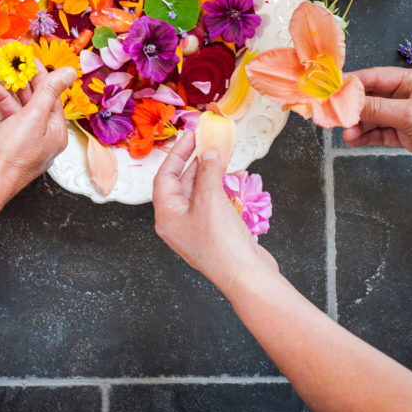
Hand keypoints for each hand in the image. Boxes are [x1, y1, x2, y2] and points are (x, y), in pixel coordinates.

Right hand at [0, 65, 76, 195]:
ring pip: (16, 114)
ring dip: (1, 99)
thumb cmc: (12, 154)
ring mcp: (26, 147)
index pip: (53, 96)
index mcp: (56, 132)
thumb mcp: (33, 115)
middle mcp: (45, 139)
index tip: (28, 61)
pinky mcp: (9, 152)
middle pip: (34, 103)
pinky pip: (5, 130)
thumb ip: (50, 91)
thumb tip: (69, 72)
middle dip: (18, 85)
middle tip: (8, 67)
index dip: (40, 76)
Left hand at [152, 131, 277, 293]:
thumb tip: (210, 153)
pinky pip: (215, 202)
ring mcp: (197, 227)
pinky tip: (236, 178)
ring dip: (213, 173)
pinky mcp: (215, 231)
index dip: (177, 153)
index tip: (191, 136)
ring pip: (201, 191)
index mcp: (167, 215)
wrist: (247, 275)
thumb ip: (208, 170)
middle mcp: (178, 222)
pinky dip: (224, 188)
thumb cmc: (221, 242)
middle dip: (197, 162)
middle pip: (182, 182)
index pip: (165, 176)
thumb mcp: (210, 198)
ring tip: (224, 157)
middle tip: (209, 142)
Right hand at [342, 67, 411, 186]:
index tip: (331, 89)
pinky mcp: (406, 134)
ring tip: (345, 133)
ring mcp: (407, 115)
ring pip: (373, 116)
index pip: (377, 77)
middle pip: (372, 97)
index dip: (353, 82)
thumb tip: (348, 102)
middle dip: (352, 107)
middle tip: (332, 114)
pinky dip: (366, 136)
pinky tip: (354, 140)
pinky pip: (379, 132)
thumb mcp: (411, 116)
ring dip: (357, 125)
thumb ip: (378, 108)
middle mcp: (410, 95)